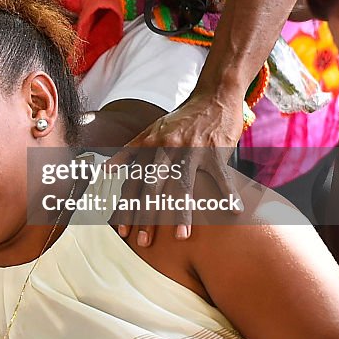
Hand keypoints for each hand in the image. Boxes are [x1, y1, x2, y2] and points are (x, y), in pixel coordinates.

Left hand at [114, 85, 245, 245]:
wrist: (212, 96)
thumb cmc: (181, 120)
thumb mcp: (150, 131)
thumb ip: (129, 152)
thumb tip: (105, 171)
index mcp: (149, 146)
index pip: (134, 181)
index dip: (127, 207)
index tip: (122, 232)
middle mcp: (166, 147)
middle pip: (152, 186)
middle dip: (146, 216)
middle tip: (143, 243)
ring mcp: (191, 149)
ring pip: (183, 185)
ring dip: (181, 213)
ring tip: (181, 237)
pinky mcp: (215, 149)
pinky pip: (221, 177)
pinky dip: (228, 194)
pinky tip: (234, 212)